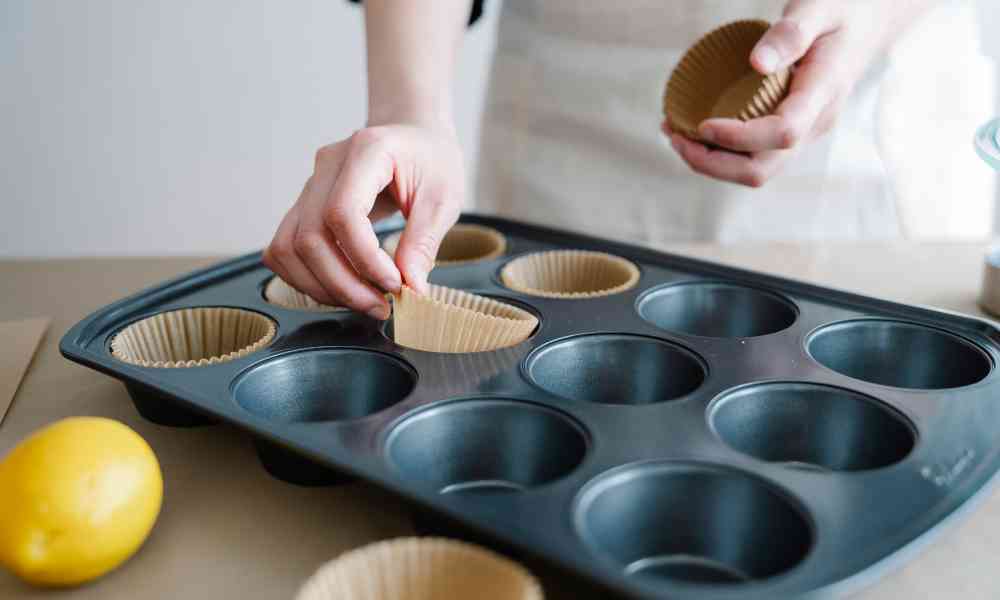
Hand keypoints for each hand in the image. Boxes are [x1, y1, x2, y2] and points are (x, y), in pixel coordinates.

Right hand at [263, 123, 464, 318]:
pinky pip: (284, 249)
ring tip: (363, 301)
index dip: (364, 258)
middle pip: (309, 237)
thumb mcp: (444, 198)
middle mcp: (327, 166)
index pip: (343, 213)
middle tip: (381, 306)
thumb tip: (410, 288)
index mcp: (366, 151)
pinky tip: (340, 288)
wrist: (414, 136)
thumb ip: (424, 241)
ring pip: (288, 248)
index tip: (394, 283)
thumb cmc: (431, 159)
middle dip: (343, 284)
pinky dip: (306, 277)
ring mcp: (310, 185)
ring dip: (321, 286)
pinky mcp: (304, 205)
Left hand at [663, 0, 896, 186]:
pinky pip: (754, 156)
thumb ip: (792, 32)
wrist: (871, 21)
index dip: (738, 137)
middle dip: (712, 162)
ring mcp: (803, 132)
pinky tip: (693, 129)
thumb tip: (756, 64)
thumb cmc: (843, 7)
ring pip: (755, 170)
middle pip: (762, 169)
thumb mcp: (820, 6)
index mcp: (824, 94)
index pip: (782, 133)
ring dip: (710, 162)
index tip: (702, 124)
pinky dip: (720, 152)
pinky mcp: (790, 132)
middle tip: (674, 134)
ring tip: (674, 132)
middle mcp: (815, 123)